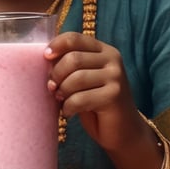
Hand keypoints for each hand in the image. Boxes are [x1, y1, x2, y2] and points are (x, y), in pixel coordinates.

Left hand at [45, 31, 138, 151]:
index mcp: (104, 50)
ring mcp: (116, 77)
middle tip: (52, 88)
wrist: (123, 131)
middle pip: (73, 58)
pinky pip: (80, 98)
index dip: (57, 45)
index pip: (75, 38)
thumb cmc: (96, 103)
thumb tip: (47, 59)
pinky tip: (68, 112)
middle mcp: (113, 60)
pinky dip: (68, 107)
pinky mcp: (114, 96)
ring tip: (61, 100)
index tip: (46, 57)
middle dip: (56, 74)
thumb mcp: (84, 78)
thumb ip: (70, 65)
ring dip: (62, 92)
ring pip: (76, 78)